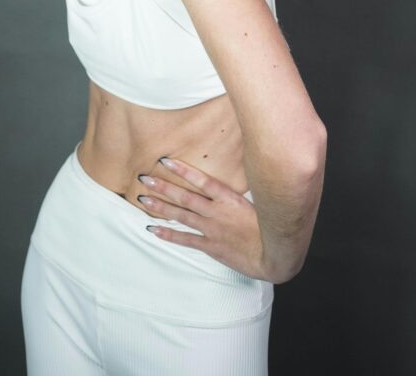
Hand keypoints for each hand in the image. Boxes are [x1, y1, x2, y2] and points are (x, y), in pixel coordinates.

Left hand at [134, 156, 268, 280]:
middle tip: (145, 178)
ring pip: (181, 216)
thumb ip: (237, 189)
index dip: (183, 170)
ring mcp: (212, 229)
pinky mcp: (211, 245)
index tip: (165, 161)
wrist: (272, 254)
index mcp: (229, 198)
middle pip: (185, 197)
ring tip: (143, 199)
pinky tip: (154, 229)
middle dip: (163, 187)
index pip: (202, 180)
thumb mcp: (256, 201)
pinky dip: (169, 234)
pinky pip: (185, 239)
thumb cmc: (267, 225)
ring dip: (161, 207)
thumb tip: (225, 176)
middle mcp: (217, 211)